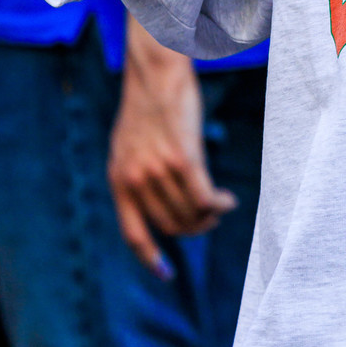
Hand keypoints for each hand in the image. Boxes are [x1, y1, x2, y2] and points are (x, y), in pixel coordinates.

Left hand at [108, 22, 236, 277]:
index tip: (166, 274)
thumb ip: (136, 176)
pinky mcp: (183, 158)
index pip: (133, 233)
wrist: (155, 72)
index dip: (149, 258)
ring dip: (209, 216)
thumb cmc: (147, 106)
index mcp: (118, 180)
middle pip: (171, 226)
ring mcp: (158, 170)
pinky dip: (219, 205)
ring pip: (191, 214)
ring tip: (219, 204)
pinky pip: (204, 198)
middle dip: (194, 228)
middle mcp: (135, 179)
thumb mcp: (128, 146)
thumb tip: (155, 206)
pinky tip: (227, 200)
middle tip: (209, 217)